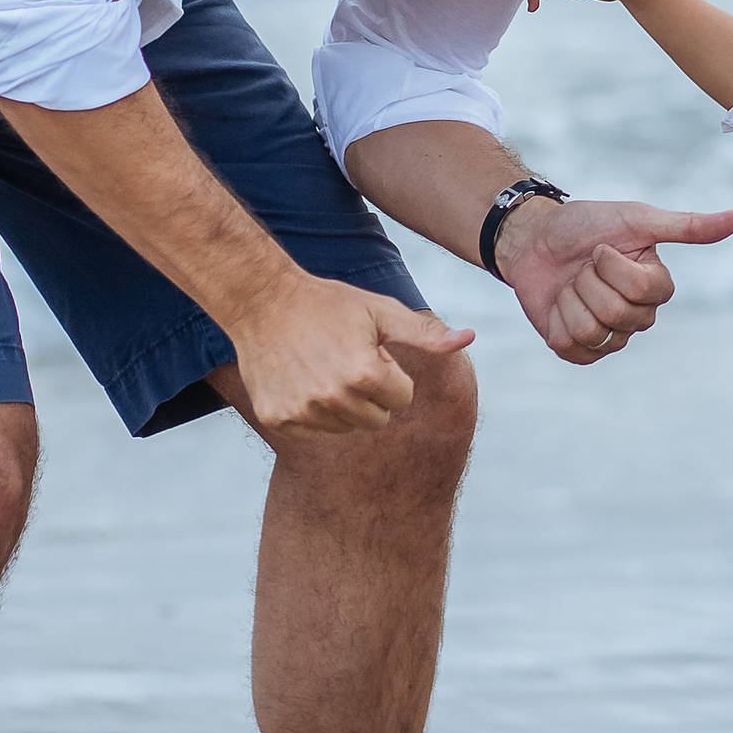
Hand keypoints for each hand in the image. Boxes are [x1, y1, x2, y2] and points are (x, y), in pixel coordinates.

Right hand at [230, 277, 473, 436]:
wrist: (263, 301)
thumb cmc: (328, 304)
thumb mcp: (381, 312)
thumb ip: (425, 333)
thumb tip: (470, 338)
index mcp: (365, 374)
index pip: (402, 397)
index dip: (390, 372)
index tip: (368, 350)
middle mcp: (334, 399)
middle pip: (377, 419)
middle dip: (371, 392)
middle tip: (346, 358)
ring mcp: (303, 411)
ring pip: (346, 427)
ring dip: (343, 404)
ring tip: (322, 366)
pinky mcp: (278, 418)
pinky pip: (314, 430)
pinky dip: (312, 411)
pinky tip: (300, 378)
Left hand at [494, 189, 732, 363]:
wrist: (534, 237)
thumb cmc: (587, 224)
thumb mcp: (637, 219)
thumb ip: (687, 226)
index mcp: (656, 287)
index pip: (644, 291)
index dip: (613, 267)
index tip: (602, 248)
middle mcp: (638, 316)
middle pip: (618, 313)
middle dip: (589, 280)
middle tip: (583, 266)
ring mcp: (610, 336)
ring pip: (594, 331)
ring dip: (571, 297)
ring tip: (570, 283)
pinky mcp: (578, 350)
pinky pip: (571, 347)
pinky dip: (557, 319)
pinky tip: (559, 303)